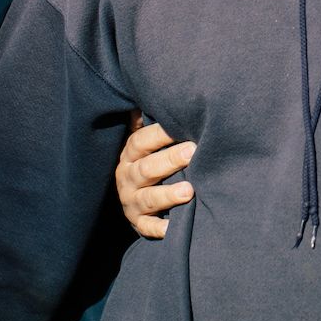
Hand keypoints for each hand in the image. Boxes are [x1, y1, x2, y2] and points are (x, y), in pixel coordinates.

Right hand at [116, 110, 196, 238]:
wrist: (133, 197)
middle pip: (146, 169)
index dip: (160, 134)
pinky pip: (147, 228)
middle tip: (193, 151)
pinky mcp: (137, 223)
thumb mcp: (144, 142)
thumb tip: (154, 92)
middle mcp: (127, 178)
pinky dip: (158, 228)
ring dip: (168, 194)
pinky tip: (173, 227)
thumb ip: (149, 122)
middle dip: (169, 160)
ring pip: (147, 199)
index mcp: (129, 155)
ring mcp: (130, 202)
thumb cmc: (149, 160)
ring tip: (189, 190)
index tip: (182, 125)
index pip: (140, 142)